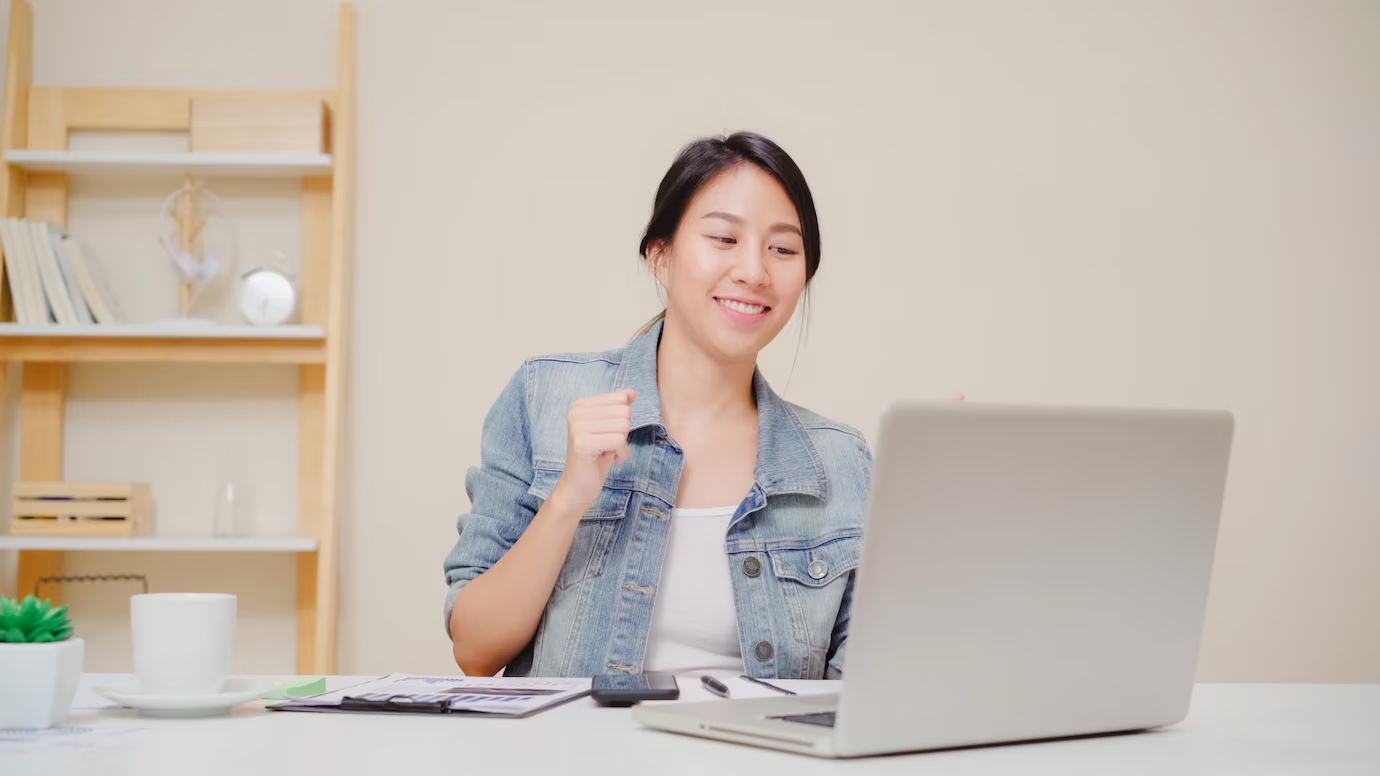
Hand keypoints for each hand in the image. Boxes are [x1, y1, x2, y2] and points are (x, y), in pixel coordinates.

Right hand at [550, 389, 635, 513]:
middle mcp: (576, 412)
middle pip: (623, 412)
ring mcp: (578, 427)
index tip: (608, 433)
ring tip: (608, 452)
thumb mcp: (609, 427)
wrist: (578, 486)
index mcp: (580, 405)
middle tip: (608, 444)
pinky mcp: (583, 443)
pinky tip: (611, 459)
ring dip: (622, 443)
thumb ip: (618, 407)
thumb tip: (632, 392)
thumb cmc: (596, 457)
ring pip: (623, 426)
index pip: (620, 399)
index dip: (622, 419)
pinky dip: (621, 453)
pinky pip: (619, 441)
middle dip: (623, 431)